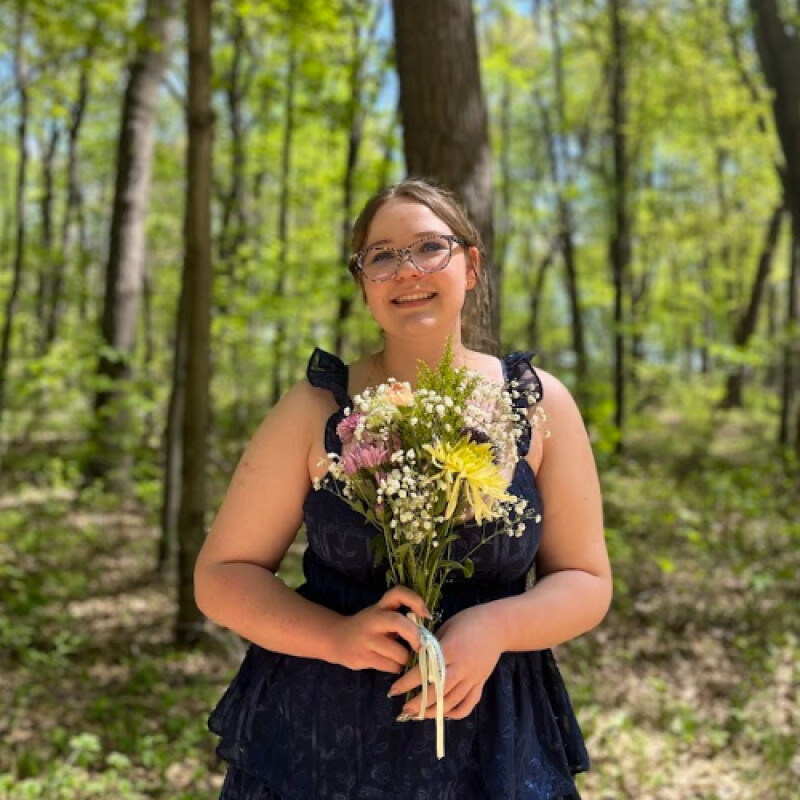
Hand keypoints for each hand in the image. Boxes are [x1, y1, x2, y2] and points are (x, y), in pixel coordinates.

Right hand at [329, 586, 429, 672]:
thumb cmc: (368, 627)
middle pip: (399, 623)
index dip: (415, 601)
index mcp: (381, 606)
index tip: (426, 615)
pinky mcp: (364, 657)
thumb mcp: (380, 615)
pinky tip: (391, 664)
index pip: (398, 593)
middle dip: (415, 637)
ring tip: (400, 658)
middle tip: (419, 646)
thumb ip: (399, 618)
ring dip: (405, 658)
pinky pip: (391, 666)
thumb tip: (427, 634)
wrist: (336, 639)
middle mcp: (373, 619)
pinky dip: (396, 667)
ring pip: (399, 652)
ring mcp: (367, 639)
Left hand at [387, 605, 502, 719]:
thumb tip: (415, 660)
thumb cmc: (468, 621)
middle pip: (437, 692)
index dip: (407, 682)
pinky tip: (444, 714)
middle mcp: (461, 667)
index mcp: (450, 649)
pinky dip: (456, 713)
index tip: (394, 689)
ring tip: (419, 715)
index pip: (425, 671)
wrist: (498, 626)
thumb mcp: (446, 628)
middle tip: (404, 709)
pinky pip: (468, 704)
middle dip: (419, 703)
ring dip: (434, 711)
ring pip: (451, 702)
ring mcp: (472, 678)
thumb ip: (432, 645)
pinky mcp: (481, 683)